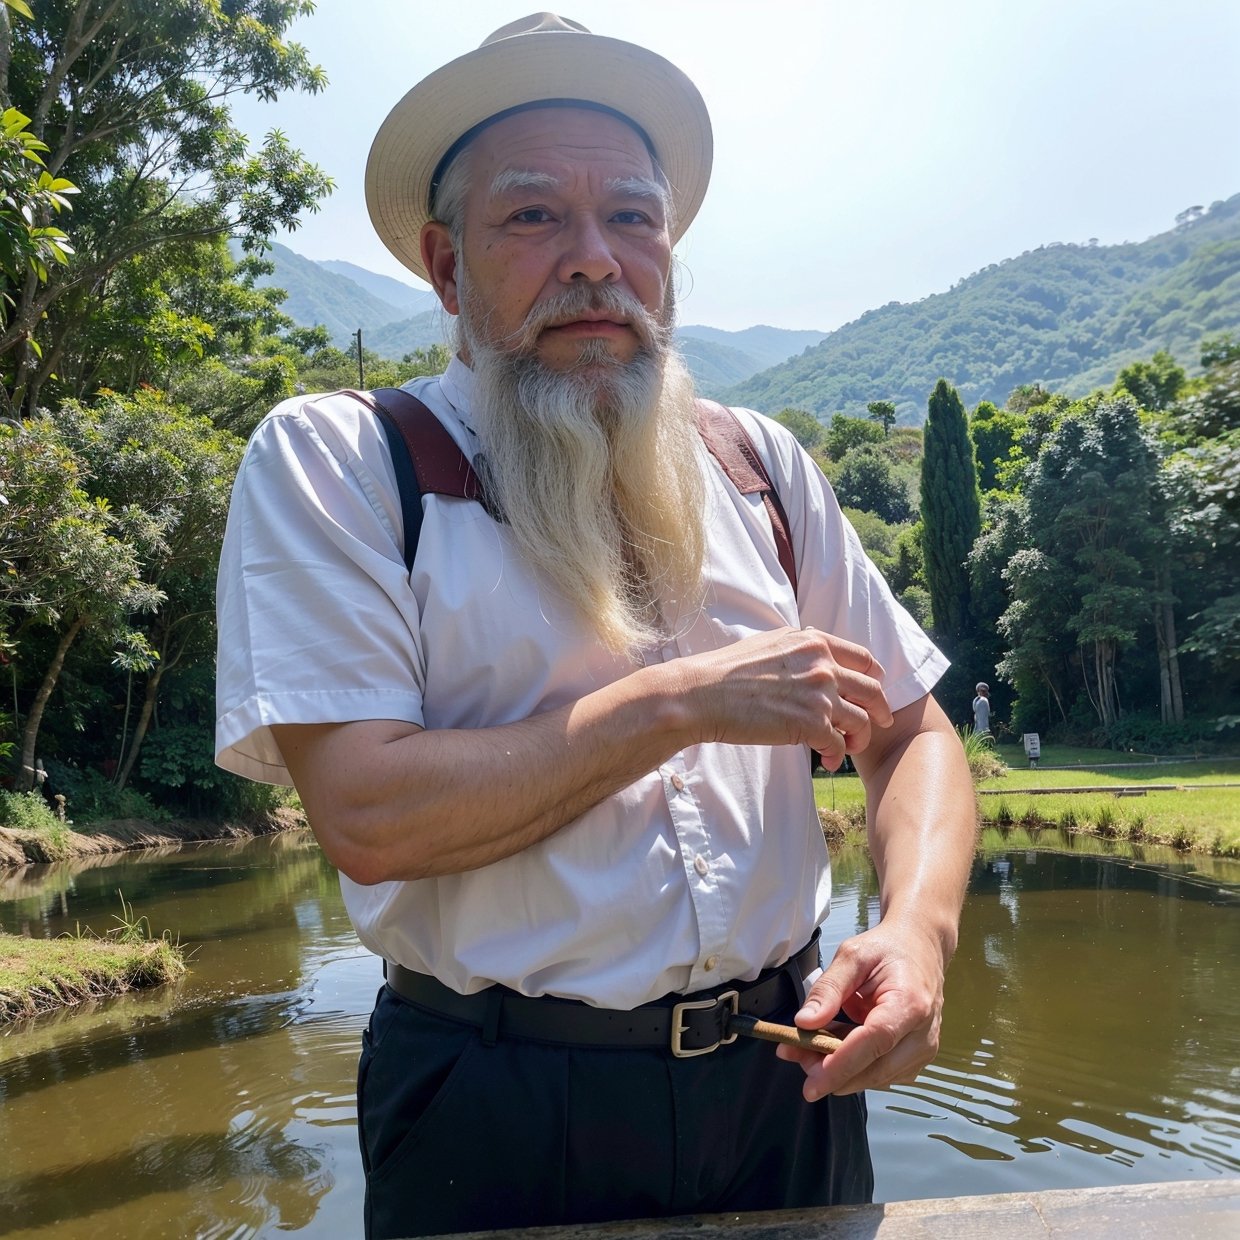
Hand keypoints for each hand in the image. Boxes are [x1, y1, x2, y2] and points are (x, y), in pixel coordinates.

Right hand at [683, 626, 892, 766]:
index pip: (862, 658)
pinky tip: (828, 762)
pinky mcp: (812, 724)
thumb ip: (798, 649)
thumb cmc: (725, 672)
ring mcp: (820, 695)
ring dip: (859, 738)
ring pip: (862, 720)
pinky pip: (839, 744)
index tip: (873, 690)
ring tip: (848, 748)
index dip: (873, 677)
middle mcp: (823, 665)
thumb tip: (813, 657)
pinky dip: (837, 756)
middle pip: (872, 689)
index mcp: (814, 642)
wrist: (701, 694)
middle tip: (879, 723)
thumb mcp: (769, 643)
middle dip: (880, 709)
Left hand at [774, 916, 947, 1099]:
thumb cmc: (889, 950)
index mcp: (910, 1003)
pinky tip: (833, 1043)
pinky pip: (879, 1073)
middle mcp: (922, 1034)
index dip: (841, 1065)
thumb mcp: (852, 956)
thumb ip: (828, 989)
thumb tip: (805, 1022)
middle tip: (792, 1051)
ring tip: (807, 1044)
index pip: (875, 1043)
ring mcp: (922, 1051)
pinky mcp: (915, 1059)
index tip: (812, 1082)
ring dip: (838, 1070)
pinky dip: (853, 1065)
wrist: (920, 949)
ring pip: (874, 1077)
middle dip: (830, 1071)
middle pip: (874, 1070)